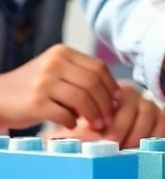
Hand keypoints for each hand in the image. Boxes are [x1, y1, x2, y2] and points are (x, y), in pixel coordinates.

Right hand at [0, 44, 120, 131]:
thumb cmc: (32, 88)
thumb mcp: (55, 71)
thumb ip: (79, 76)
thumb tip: (114, 95)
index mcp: (62, 53)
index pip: (98, 67)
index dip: (111, 85)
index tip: (118, 100)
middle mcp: (54, 63)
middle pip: (93, 82)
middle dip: (105, 103)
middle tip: (109, 118)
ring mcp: (44, 82)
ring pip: (82, 98)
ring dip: (94, 114)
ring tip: (97, 125)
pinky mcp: (36, 102)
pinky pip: (64, 114)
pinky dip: (72, 122)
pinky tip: (71, 126)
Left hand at [55, 85, 164, 149]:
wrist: (96, 139)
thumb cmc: (84, 133)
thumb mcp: (77, 128)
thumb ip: (77, 130)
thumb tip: (74, 135)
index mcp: (114, 93)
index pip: (122, 98)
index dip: (115, 118)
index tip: (103, 134)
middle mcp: (135, 96)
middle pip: (139, 106)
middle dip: (125, 126)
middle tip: (112, 143)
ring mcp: (149, 107)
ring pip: (153, 114)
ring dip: (138, 133)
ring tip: (125, 148)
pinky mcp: (161, 120)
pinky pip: (164, 125)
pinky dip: (154, 136)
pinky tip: (140, 148)